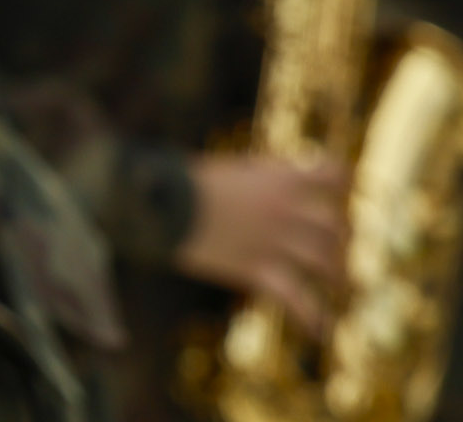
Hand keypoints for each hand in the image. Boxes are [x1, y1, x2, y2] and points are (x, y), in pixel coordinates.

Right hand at [177, 153, 348, 333]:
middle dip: (341, 238)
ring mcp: (276, 242)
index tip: (345, 189)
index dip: (343, 181)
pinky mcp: (258, 270)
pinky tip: (321, 331)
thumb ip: (260, 181)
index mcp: (281, 177)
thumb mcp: (230, 171)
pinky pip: (298, 299)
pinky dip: (313, 318)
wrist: (158, 203)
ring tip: (344, 285)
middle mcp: (287, 209)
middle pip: (335, 226)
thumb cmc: (185, 181)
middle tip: (337, 246)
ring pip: (326, 262)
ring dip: (339, 275)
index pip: (334, 174)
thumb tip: (275, 191)